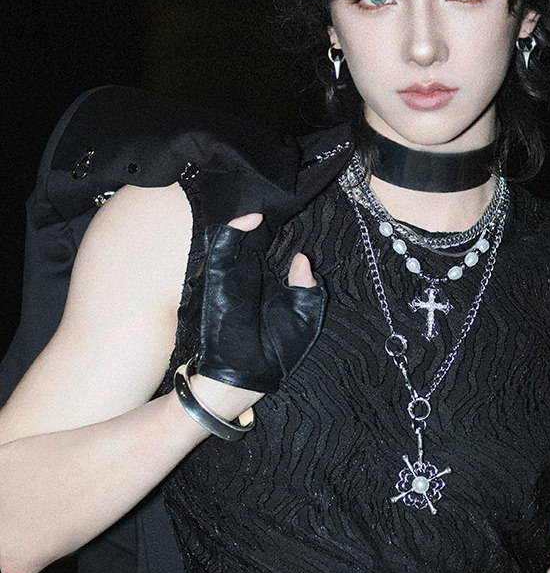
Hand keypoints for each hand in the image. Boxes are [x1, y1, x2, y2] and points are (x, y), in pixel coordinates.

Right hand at [186, 213, 325, 403]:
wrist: (248, 376)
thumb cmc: (276, 352)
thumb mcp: (305, 316)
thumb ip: (308, 287)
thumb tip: (302, 257)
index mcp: (266, 282)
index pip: (270, 248)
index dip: (280, 229)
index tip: (296, 209)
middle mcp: (247, 274)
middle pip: (251, 236)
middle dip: (264, 217)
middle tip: (279, 195)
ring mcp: (231, 274)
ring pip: (233, 236)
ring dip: (247, 217)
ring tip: (265, 200)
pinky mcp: (218, 279)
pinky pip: (221, 247)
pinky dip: (233, 228)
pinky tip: (253, 218)